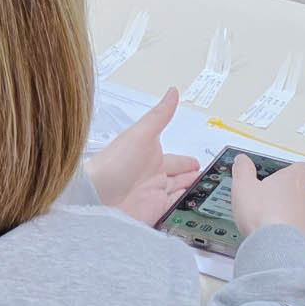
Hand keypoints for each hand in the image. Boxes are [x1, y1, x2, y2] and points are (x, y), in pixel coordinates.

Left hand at [85, 88, 200, 226]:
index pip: (177, 160)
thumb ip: (160, 115)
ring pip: (179, 195)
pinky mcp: (154, 213)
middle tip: (210, 181)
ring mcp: (154, 196)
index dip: (189, 162)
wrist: (94, 197)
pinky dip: (184, 211)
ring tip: (209, 198)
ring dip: (192, 195)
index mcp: (152, 156)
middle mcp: (154, 177)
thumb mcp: (140, 134)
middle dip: (193, 179)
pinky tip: (194, 212)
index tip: (200, 163)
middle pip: (179, 178)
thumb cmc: (113, 163)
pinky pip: (174, 212)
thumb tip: (173, 92)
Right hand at [231, 153, 304, 263]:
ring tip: (273, 234)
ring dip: (294, 224)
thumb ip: (243, 170)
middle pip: (304, 196)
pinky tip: (283, 250)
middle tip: (270, 211)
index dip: (295, 173)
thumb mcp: (243, 187)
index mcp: (293, 182)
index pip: (303, 170)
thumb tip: (242, 160)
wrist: (278, 252)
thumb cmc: (262, 216)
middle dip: (290, 203)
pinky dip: (299, 245)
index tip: (285, 179)